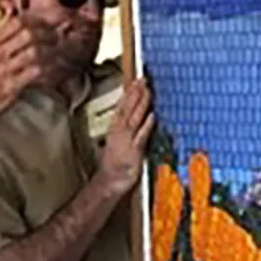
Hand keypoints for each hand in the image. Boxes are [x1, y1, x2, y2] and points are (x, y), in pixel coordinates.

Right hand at [0, 16, 60, 124]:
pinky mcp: (11, 87)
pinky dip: (49, 72)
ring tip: (64, 53)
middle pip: (27, 33)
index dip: (37, 19)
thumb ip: (0, 33)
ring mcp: (4, 70)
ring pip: (33, 52)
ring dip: (52, 52)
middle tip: (63, 36)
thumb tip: (13, 12)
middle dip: (49, 34)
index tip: (52, 20)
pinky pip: (35, 74)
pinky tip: (58, 72)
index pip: (16, 22)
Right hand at [98, 78, 154, 198]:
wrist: (108, 182)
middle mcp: (119, 131)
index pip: (123, 106)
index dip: (130, 92)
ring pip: (134, 117)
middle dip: (135, 92)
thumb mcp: (119, 143)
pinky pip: (141, 136)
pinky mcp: (134, 151)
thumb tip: (139, 119)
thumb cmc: (114, 164)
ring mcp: (126, 140)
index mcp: (115, 128)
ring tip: (147, 89)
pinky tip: (152, 115)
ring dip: (141, 103)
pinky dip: (147, 125)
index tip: (136, 79)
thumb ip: (128, 131)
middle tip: (143, 78)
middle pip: (128, 107)